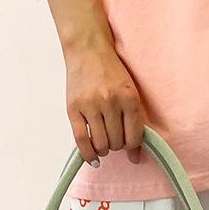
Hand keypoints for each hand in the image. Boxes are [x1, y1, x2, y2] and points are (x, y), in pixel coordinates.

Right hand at [64, 40, 145, 165]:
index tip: (129, 148)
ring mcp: (90, 105)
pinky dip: (87, 153)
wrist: (88, 50)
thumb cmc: (111, 72)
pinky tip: (92, 158)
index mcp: (129, 98)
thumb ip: (135, 122)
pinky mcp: (73, 109)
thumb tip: (135, 158)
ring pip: (100, 144)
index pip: (134, 137)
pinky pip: (81, 139)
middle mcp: (110, 102)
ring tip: (103, 144)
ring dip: (103, 149)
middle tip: (114, 139)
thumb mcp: (129, 92)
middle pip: (117, 142)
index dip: (132, 147)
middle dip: (117, 146)